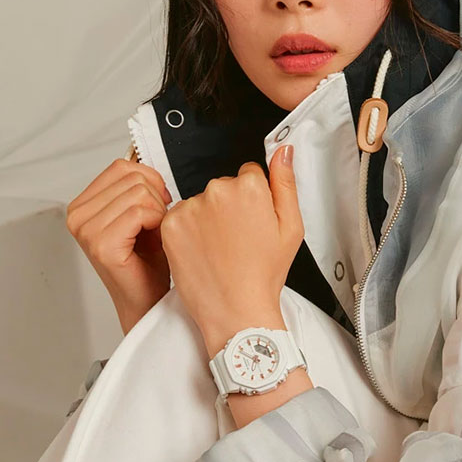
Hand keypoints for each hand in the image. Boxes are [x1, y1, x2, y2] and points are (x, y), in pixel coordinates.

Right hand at [67, 158, 172, 335]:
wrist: (148, 300)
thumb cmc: (148, 262)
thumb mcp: (140, 213)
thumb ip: (137, 185)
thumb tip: (145, 158)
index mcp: (83, 205)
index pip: (122, 166)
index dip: (150, 181)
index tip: (156, 205)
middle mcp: (78, 216)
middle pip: (133, 176)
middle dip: (157, 198)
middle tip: (156, 225)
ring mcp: (86, 230)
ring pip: (140, 192)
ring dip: (159, 213)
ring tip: (154, 235)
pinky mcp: (102, 244)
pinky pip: (141, 211)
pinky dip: (158, 223)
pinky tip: (153, 241)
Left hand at [160, 145, 302, 355]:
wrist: (236, 311)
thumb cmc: (265, 274)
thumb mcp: (291, 227)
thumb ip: (285, 183)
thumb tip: (283, 151)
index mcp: (250, 188)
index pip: (249, 175)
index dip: (254, 200)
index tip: (253, 223)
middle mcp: (217, 191)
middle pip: (223, 186)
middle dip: (230, 206)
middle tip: (238, 240)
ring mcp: (191, 207)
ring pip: (201, 201)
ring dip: (207, 218)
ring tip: (220, 249)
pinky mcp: (170, 224)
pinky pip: (180, 215)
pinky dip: (188, 230)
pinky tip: (202, 251)